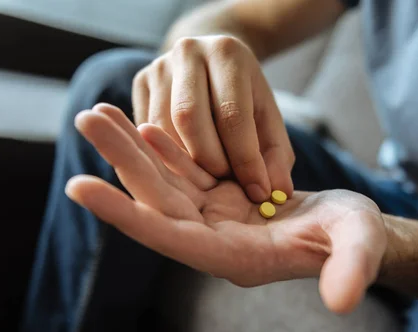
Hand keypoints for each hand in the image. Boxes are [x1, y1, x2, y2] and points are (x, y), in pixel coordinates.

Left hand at [66, 104, 386, 312]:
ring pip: (164, 182)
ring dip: (132, 149)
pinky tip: (143, 123)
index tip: (81, 188)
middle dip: (120, 161)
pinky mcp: (220, 198)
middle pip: (156, 201)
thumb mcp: (358, 247)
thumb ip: (352, 270)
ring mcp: (214, 218)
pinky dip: (163, 149)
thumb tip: (343, 300)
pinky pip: (183, 173)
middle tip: (86, 119)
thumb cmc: (354, 239)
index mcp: (233, 257)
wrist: (348, 230)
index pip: (169, 237)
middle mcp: (212, 240)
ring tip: (99, 114)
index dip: (126, 214)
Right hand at [132, 35, 293, 202]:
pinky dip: (167, 157)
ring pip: (162, 129)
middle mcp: (188, 52)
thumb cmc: (245, 96)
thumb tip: (277, 193)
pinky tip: (187, 165)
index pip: (232, 114)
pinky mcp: (140, 84)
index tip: (257, 192)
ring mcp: (158, 67)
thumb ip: (276, 155)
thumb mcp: (268, 119)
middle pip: (189, 118)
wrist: (213, 60)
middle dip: (209, 162)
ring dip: (185, 163)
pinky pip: (148, 133)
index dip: (245, 159)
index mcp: (227, 54)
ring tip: (208, 177)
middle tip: (225, 184)